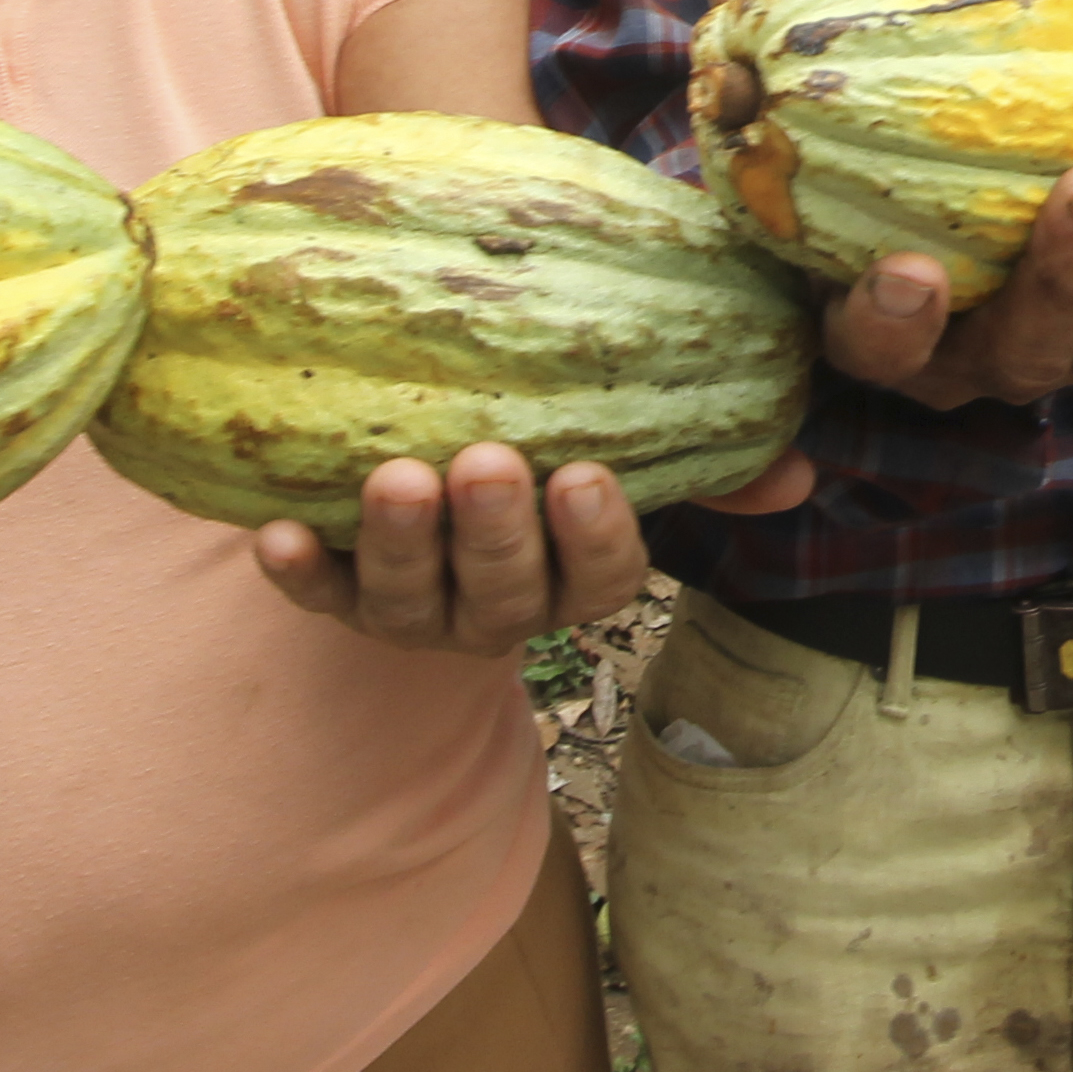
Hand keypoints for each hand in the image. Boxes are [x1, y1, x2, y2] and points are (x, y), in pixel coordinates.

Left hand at [255, 440, 816, 657]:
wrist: (439, 499)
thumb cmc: (554, 461)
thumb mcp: (625, 461)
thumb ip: (703, 463)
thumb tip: (798, 470)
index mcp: (575, 579)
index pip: (601, 578)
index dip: (596, 536)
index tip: (586, 474)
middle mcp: (500, 609)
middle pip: (504, 591)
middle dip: (495, 532)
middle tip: (486, 463)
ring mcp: (416, 610)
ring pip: (410, 600)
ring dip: (402, 544)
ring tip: (395, 477)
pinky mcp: (339, 596)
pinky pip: (315, 598)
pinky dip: (298, 571)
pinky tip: (274, 531)